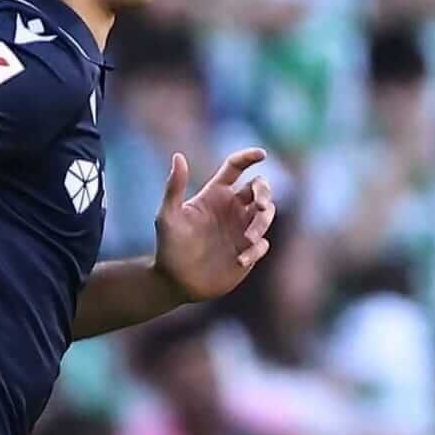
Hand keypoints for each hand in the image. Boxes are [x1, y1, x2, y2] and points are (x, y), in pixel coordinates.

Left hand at [153, 148, 274, 300]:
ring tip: (248, 238)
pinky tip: (239, 259)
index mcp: (215, 194)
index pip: (235, 168)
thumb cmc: (168, 245)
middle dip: (265, 192)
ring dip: (262, 223)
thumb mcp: (168, 216)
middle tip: (258, 205)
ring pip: (267, 213)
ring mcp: (242, 229)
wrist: (175, 280)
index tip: (261, 154)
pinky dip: (256, 249)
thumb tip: (178, 156)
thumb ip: (175, 187)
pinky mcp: (248, 251)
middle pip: (259, 187)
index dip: (249, 157)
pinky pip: (263, 244)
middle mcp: (232, 207)